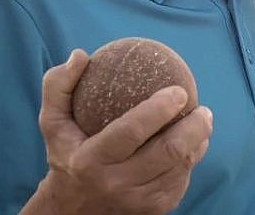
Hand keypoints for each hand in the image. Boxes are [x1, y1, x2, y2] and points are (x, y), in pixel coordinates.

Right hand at [21, 50, 212, 214]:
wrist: (72, 208)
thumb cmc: (65, 151)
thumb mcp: (51, 120)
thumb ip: (58, 85)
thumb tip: (81, 55)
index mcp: (91, 160)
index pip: (131, 132)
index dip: (159, 110)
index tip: (179, 90)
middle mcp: (116, 184)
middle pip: (168, 153)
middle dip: (194, 128)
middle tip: (203, 108)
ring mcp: (138, 201)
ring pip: (180, 169)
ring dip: (198, 143)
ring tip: (203, 120)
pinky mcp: (153, 211)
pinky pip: (181, 182)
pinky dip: (191, 160)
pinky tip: (194, 143)